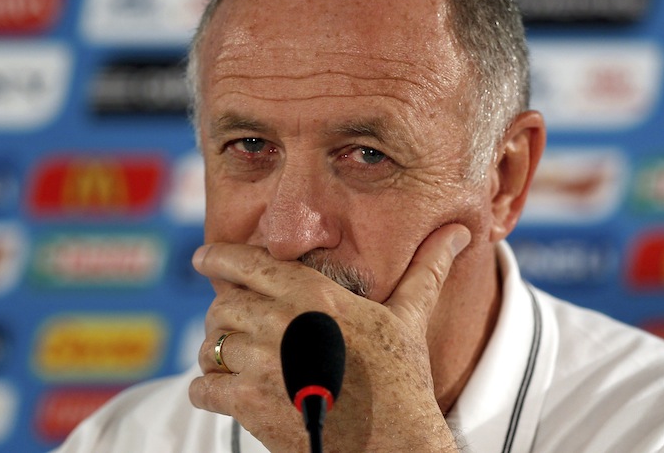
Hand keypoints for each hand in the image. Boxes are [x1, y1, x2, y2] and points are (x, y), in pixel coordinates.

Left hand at [188, 224, 470, 451]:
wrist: (394, 448)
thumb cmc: (403, 381)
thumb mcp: (410, 319)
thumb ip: (425, 270)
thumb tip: (460, 232)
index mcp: (315, 295)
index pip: (249, 263)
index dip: (219, 257)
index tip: (202, 257)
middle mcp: (283, 322)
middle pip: (223, 305)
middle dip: (224, 315)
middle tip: (234, 326)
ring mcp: (264, 364)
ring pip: (210, 345)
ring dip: (215, 353)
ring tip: (231, 361)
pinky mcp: (250, 405)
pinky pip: (203, 388)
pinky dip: (207, 390)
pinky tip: (224, 392)